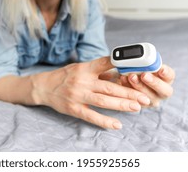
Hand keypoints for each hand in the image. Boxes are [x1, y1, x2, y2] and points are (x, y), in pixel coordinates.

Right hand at [32, 56, 150, 129]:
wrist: (43, 86)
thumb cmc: (66, 76)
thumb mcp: (81, 68)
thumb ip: (100, 71)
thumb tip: (121, 74)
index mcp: (85, 68)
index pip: (105, 63)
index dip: (121, 64)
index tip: (137, 68)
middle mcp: (82, 81)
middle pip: (109, 87)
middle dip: (129, 93)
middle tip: (144, 98)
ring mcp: (78, 95)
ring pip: (104, 101)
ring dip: (122, 105)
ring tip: (137, 108)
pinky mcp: (74, 108)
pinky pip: (91, 116)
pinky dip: (105, 121)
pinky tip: (117, 124)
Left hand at [120, 65, 174, 106]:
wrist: (126, 78)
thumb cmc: (137, 68)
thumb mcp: (143, 63)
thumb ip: (144, 61)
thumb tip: (137, 54)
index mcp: (166, 79)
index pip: (170, 76)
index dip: (166, 73)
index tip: (161, 69)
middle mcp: (161, 91)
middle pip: (165, 91)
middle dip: (154, 82)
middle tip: (144, 75)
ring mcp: (151, 100)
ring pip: (149, 97)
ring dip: (139, 86)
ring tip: (131, 76)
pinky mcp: (140, 104)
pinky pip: (135, 99)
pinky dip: (128, 88)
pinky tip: (123, 80)